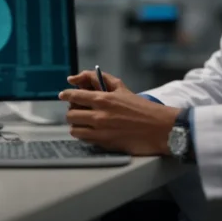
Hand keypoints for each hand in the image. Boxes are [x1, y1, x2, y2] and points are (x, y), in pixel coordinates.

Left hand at [59, 71, 178, 155]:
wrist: (159, 128)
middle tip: (78, 111)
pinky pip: (84, 139)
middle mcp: (99, 114)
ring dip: (76, 125)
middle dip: (72, 112)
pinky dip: (84, 135)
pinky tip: (90, 132)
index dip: (66, 95)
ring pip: (74, 128)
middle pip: (71, 114)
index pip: (74, 96)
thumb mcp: (122, 88)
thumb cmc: (142, 108)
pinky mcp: (104, 143)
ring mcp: (101, 130)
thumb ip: (101, 79)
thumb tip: (79, 77)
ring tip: (83, 123)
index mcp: (103, 98)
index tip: (62, 95)